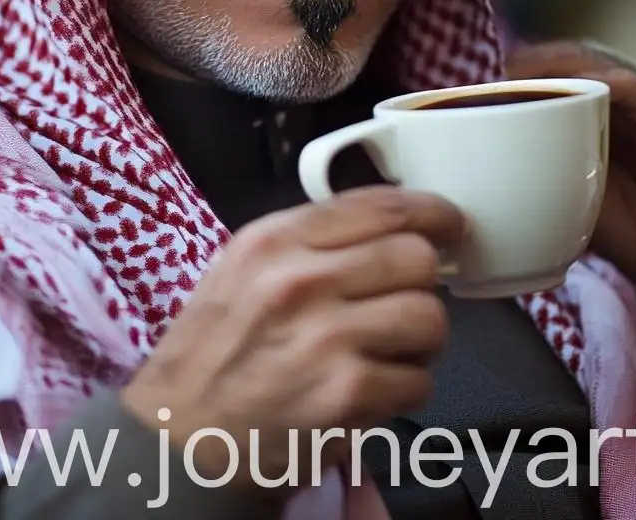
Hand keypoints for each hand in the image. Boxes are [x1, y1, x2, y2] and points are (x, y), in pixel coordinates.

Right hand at [121, 189, 464, 488]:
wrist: (186, 430)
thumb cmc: (217, 344)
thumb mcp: (244, 267)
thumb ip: (308, 242)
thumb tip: (389, 228)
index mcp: (275, 239)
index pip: (377, 207)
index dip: (430, 212)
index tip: (449, 223)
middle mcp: (302, 279)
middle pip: (415, 258)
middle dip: (423, 282)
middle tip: (406, 299)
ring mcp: (327, 338)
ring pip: (429, 318)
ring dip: (421, 339)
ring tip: (391, 348)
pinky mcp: (348, 395)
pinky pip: (419, 381)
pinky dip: (406, 388)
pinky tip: (373, 389)